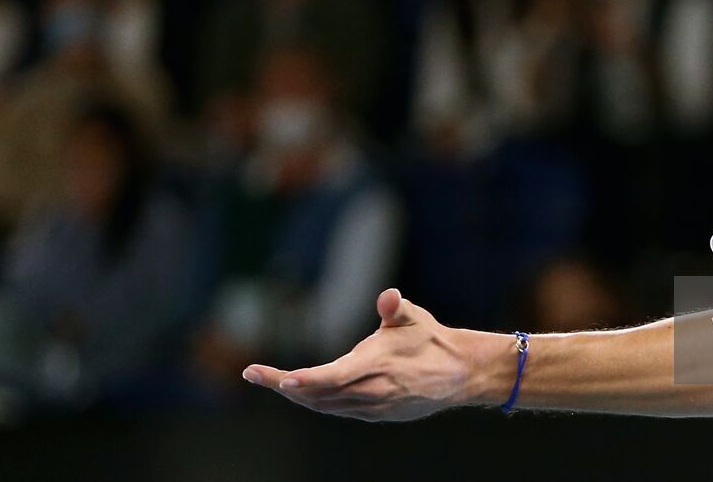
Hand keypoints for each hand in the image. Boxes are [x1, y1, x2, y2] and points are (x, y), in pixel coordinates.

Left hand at [241, 288, 485, 421]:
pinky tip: (303, 391)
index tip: (280, 378)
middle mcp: (371, 390)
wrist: (458, 375)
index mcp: (376, 365)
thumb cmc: (430, 340)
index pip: (332, 377)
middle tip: (253, 373)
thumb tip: (387, 297)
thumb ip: (395, 307)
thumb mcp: (414, 317)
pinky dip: (316, 401)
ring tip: (271, 380)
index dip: (305, 381)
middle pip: (318, 395)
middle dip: (283, 385)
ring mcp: (373, 407)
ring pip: (325, 405)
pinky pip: (338, 410)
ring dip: (297, 395)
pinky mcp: (375, 415)